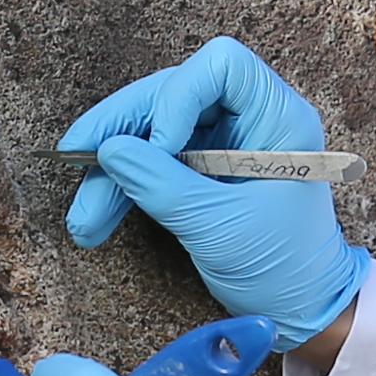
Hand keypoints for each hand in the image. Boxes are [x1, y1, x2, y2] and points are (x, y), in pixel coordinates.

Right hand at [65, 37, 362, 347]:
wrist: (300, 310)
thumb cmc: (284, 268)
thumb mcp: (221, 229)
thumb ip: (164, 186)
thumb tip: (109, 151)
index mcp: (278, 118)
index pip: (220, 66)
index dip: (179, 96)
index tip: (160, 145)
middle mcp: (250, 119)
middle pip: (172, 93)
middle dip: (121, 129)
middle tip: (75, 158)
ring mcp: (224, 143)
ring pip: (153, 129)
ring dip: (112, 168)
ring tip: (82, 217)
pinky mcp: (203, 169)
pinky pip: (154, 161)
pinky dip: (124, 186)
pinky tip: (95, 217)